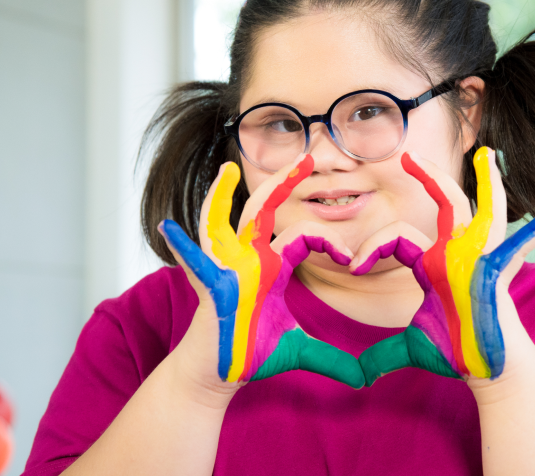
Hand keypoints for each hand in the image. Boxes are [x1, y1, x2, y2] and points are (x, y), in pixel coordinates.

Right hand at [160, 155, 365, 389]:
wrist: (220, 372)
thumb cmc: (252, 354)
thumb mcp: (298, 350)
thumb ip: (331, 358)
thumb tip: (365, 379)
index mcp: (272, 265)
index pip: (303, 235)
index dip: (329, 241)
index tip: (351, 259)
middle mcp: (248, 259)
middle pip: (265, 210)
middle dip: (284, 181)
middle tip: (307, 155)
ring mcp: (225, 268)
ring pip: (224, 222)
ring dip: (221, 196)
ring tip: (227, 170)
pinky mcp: (209, 287)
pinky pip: (193, 262)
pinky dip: (182, 247)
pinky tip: (170, 229)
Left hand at [351, 147, 534, 384]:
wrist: (485, 367)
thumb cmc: (454, 353)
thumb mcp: (412, 347)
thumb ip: (382, 355)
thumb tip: (356, 376)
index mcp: (433, 264)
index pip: (398, 238)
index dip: (371, 249)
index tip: (352, 265)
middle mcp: (457, 254)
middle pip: (445, 204)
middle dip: (430, 177)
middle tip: (409, 156)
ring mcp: (480, 260)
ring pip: (482, 211)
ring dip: (489, 184)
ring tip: (486, 155)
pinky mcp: (496, 273)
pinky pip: (515, 247)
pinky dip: (534, 233)